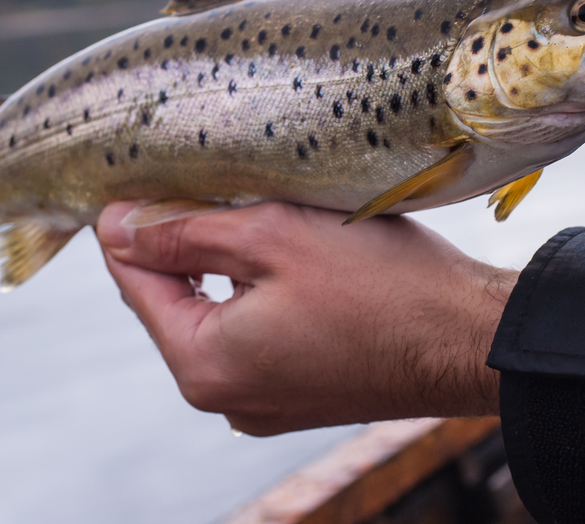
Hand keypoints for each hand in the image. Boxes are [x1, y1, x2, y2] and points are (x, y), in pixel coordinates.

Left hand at [96, 202, 514, 435]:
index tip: (142, 180)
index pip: (135, 284)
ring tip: (246, 211)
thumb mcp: (270, 237)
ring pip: (217, 316)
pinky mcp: (300, 394)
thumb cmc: (382, 285)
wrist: (470, 340)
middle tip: (203, 184)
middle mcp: (226, 399)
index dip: (133, 226)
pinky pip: (255, 337)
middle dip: (182, 244)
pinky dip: (257, 294)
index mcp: (205, 366)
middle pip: (174, 303)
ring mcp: (265, 403)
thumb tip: (115, 229)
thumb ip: (182, 233)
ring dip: (223, 265)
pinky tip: (281, 257)